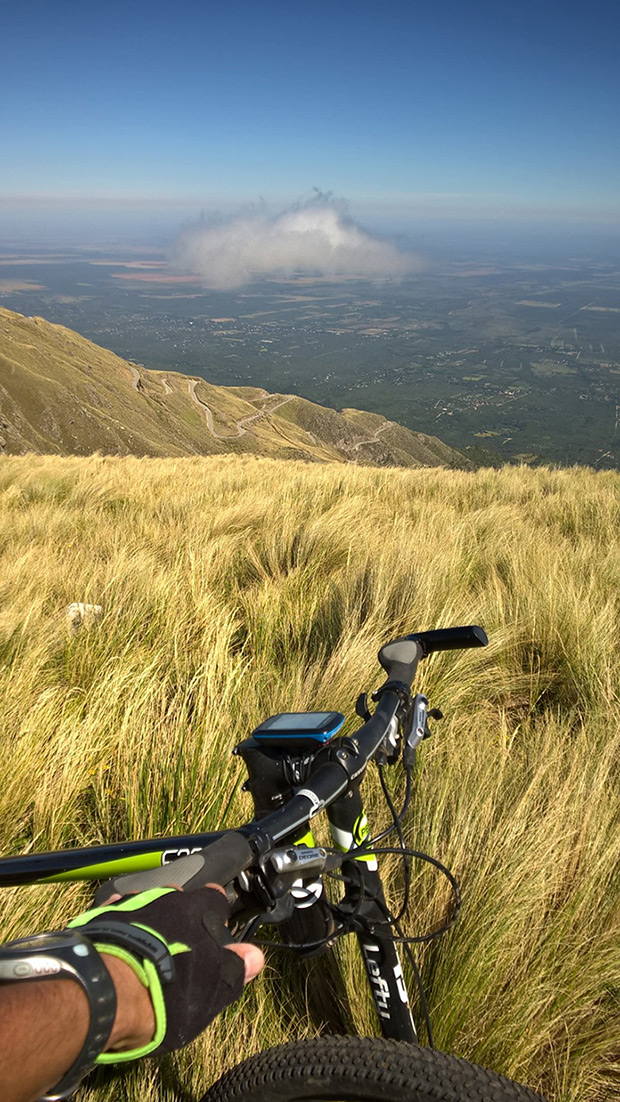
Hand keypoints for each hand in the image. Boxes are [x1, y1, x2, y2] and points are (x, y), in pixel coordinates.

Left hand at [70, 880, 264, 1054]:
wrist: (104, 992)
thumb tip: (255, 956)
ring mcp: (133, 901)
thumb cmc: (167, 994)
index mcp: (200, 910)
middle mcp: (168, 896)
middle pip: (181, 900)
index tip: (214, 936)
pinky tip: (117, 945)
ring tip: (146, 950)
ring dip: (150, 920)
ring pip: (148, 903)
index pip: (217, 899)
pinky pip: (116, 913)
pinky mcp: (102, 914)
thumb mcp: (212, 992)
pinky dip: (120, 926)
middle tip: (178, 949)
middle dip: (181, 918)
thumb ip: (235, 970)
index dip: (217, 916)